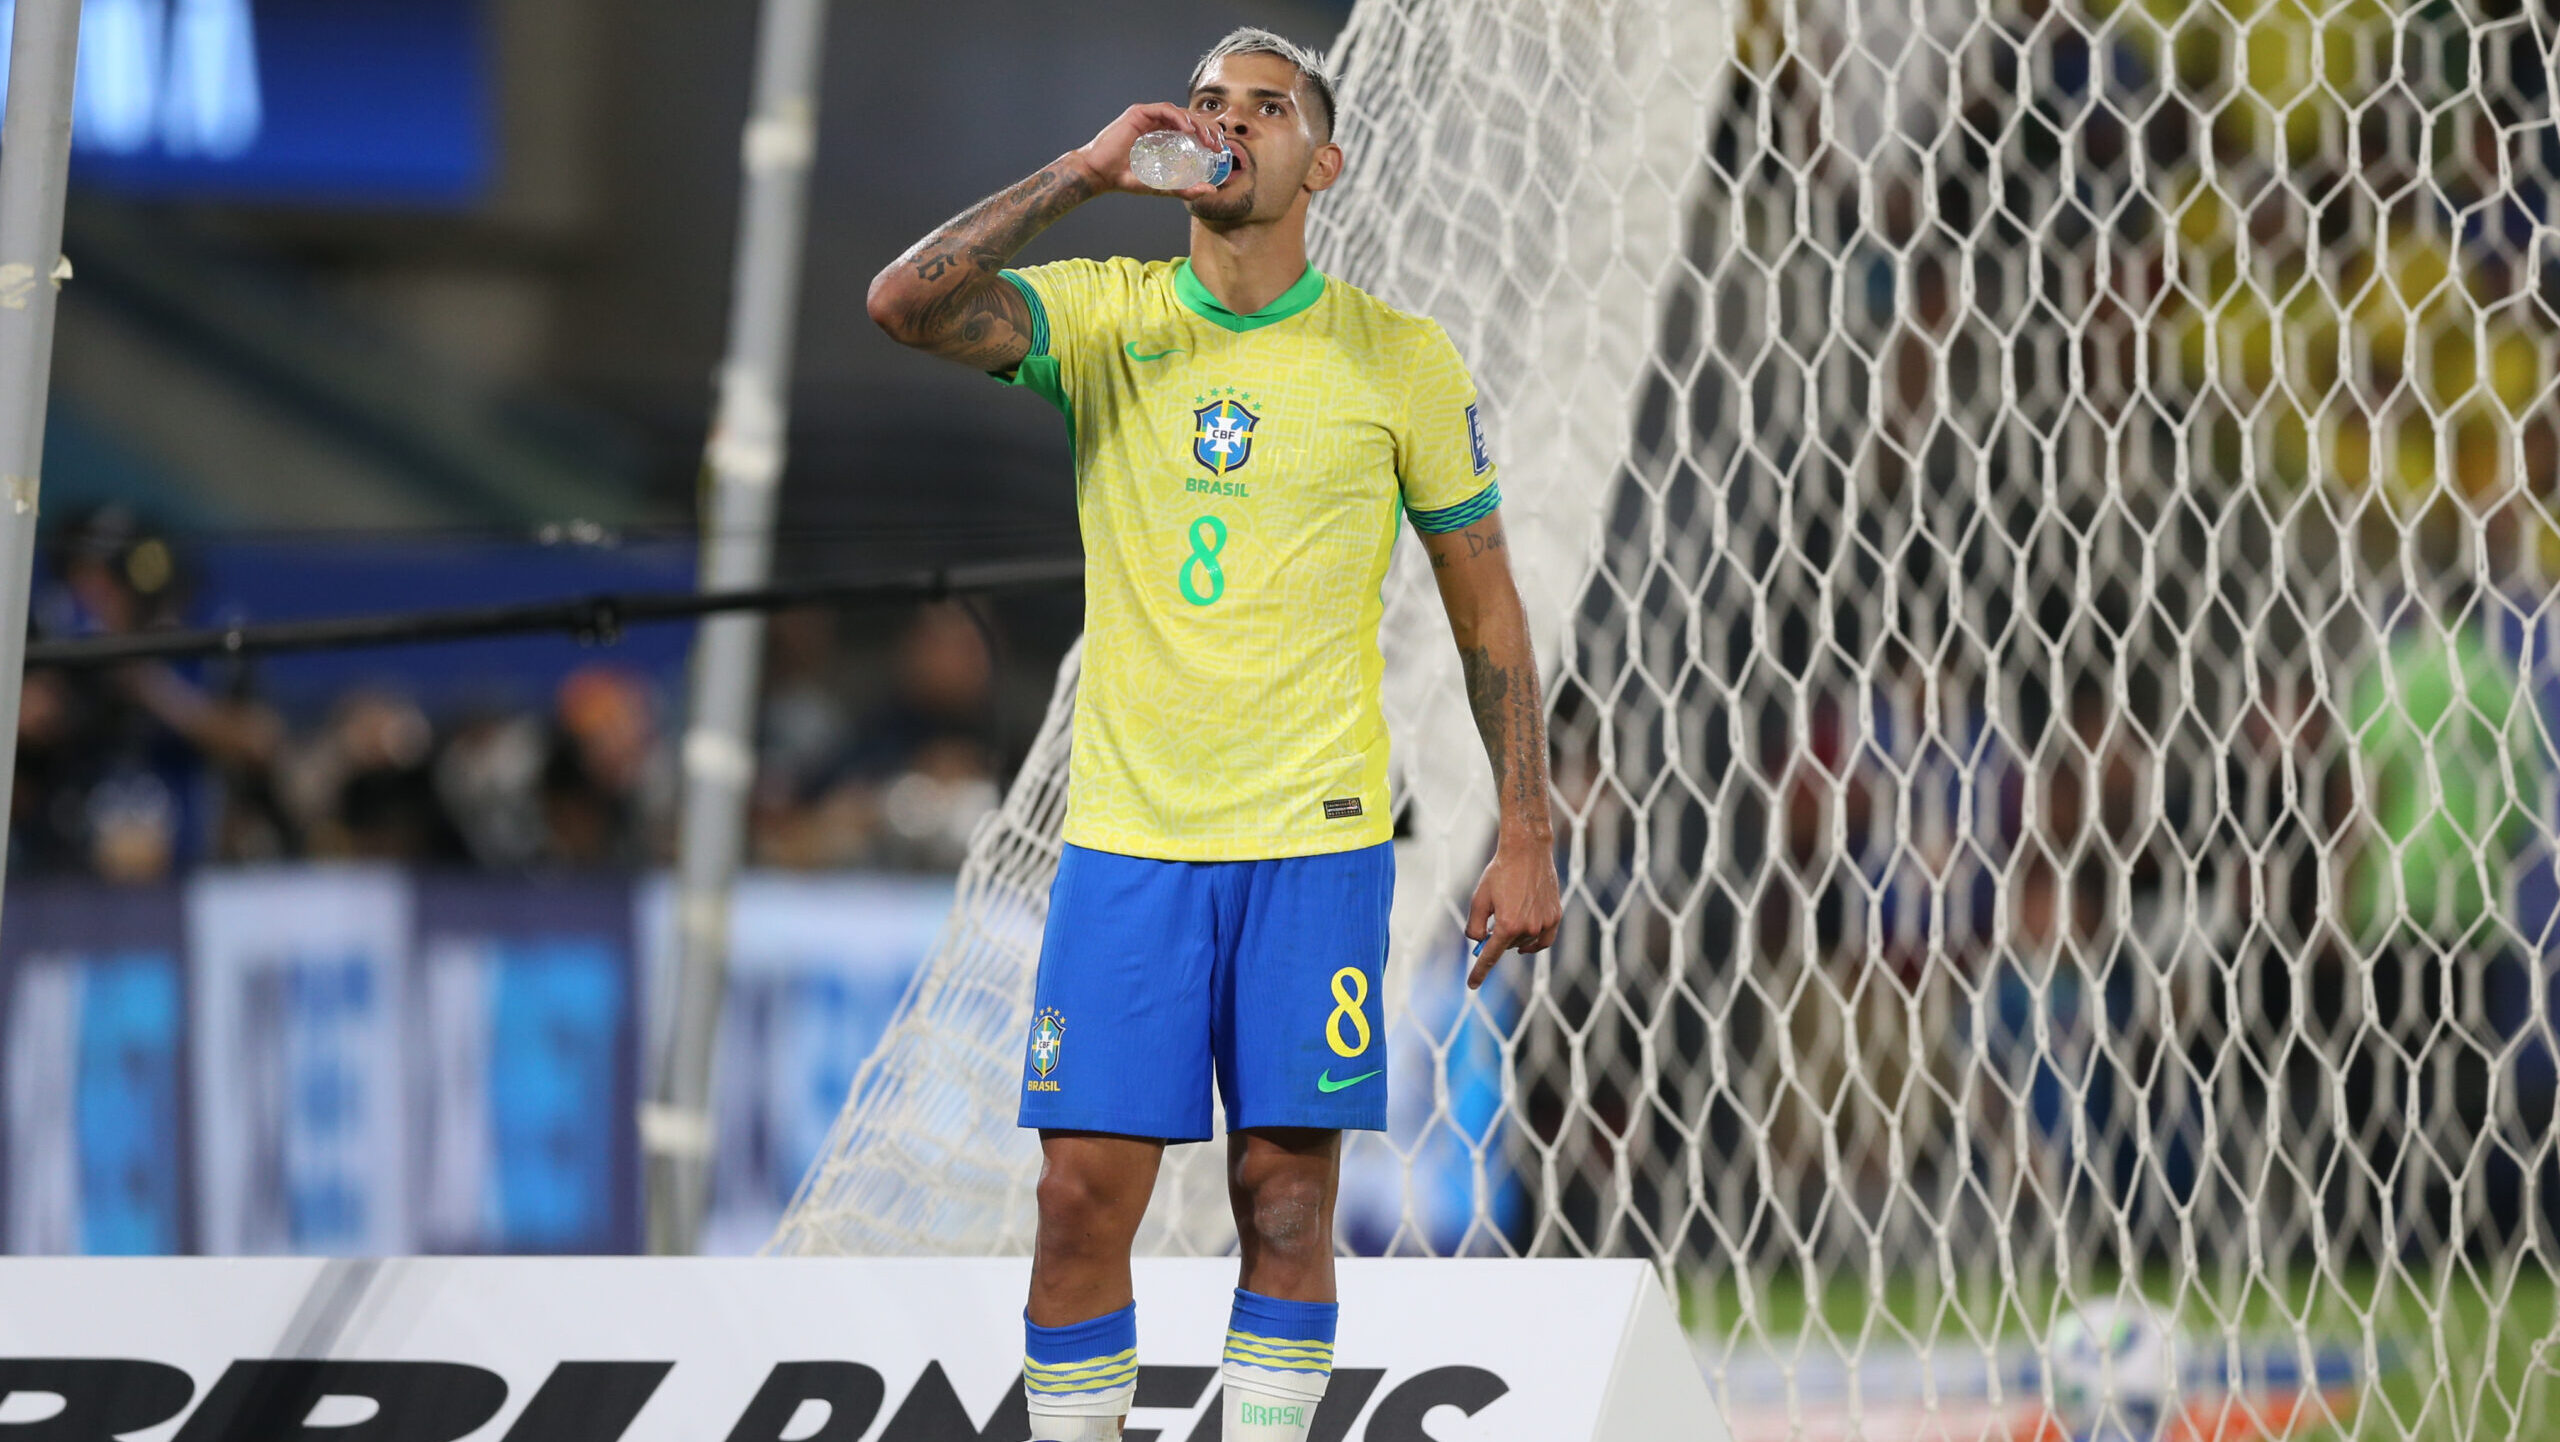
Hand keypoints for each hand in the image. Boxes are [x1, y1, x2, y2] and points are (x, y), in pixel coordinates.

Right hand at [1073, 101, 1226, 199]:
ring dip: (1197, 124)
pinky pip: (1165, 110)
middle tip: (1217, 144)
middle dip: (1207, 129)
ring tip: (1206, 139)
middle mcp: (1157, 124)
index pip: (1191, 130)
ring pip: (1180, 112)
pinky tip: (1188, 130)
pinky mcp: (1139, 113)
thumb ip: (1184, 188)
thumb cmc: (1125, 179)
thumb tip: (1211, 191)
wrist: (1099, 175)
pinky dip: (1179, 117)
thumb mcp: (1161, 185)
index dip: (1207, 135)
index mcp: (1163, 137)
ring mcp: (1148, 117)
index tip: (1219, 148)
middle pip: (1189, 119)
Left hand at [1464, 833, 1560, 988]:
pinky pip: (1543, 940)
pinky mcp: (1555, 916)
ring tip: (1510, 910)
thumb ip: (1475, 926)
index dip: (1479, 972)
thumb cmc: (1500, 873)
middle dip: (1496, 938)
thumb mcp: (1479, 899)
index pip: (1490, 957)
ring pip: (1524, 942)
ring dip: (1514, 936)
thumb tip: (1479, 942)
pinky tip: (1525, 941)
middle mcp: (1528, 928)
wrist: (1528, 852)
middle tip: (1492, 920)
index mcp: (1507, 925)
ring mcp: (1545, 923)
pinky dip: (1533, 943)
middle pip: (1506, 946)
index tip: (1472, 985)